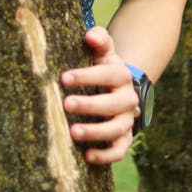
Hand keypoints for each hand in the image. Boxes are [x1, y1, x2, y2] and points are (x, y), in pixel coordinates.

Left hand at [61, 26, 138, 164]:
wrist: (117, 89)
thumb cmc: (102, 67)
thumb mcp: (102, 52)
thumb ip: (99, 39)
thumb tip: (90, 36)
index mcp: (122, 75)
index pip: (108, 74)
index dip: (87, 76)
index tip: (64, 78)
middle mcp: (127, 99)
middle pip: (113, 104)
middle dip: (89, 105)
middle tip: (66, 104)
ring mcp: (127, 120)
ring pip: (116, 129)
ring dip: (95, 132)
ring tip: (73, 133)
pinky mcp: (123, 139)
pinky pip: (119, 150)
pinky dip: (106, 156)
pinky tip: (87, 155)